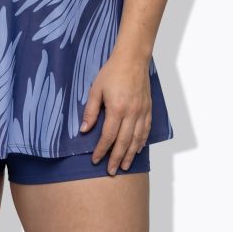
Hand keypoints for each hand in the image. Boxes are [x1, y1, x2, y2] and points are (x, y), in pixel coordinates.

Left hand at [79, 50, 151, 174]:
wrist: (132, 60)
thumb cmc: (112, 72)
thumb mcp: (96, 89)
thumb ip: (90, 110)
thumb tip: (84, 130)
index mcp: (116, 109)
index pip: (108, 136)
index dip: (101, 150)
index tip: (95, 160)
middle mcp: (131, 114)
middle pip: (124, 142)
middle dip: (116, 158)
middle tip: (111, 171)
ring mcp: (142, 112)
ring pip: (137, 139)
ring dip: (130, 155)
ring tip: (125, 166)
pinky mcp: (148, 109)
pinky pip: (146, 130)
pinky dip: (142, 142)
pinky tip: (138, 149)